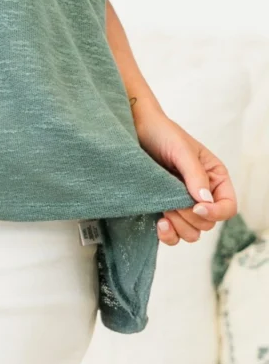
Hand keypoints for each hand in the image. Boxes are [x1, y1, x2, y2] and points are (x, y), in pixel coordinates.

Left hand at [134, 107, 237, 245]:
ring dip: (179, 226)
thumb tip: (205, 202)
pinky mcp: (164, 209)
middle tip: (171, 202)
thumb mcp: (181, 149)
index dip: (216, 213)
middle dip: (190, 216)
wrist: (135, 128)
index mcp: (214, 178)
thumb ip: (195, 174)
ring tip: (163, 210)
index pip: (227, 207)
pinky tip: (159, 223)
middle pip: (208, 224)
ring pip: (192, 233)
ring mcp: (183, 203)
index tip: (196, 206)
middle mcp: (202, 194)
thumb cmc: (162, 133)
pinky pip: (174, 235)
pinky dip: (169, 235)